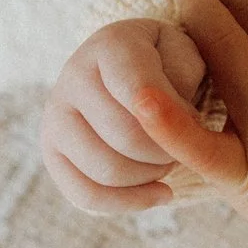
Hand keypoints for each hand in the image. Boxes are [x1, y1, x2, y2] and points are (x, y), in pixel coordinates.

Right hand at [39, 17, 207, 212]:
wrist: (130, 72)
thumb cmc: (168, 64)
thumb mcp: (187, 56)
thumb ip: (184, 81)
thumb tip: (175, 121)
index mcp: (110, 44)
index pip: (140, 93)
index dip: (174, 120)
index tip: (196, 125)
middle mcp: (72, 76)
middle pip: (125, 137)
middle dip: (166, 152)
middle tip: (184, 146)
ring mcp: (54, 116)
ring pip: (106, 170)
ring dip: (150, 176)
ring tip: (169, 161)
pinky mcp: (51, 152)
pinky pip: (85, 195)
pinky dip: (129, 203)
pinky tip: (161, 194)